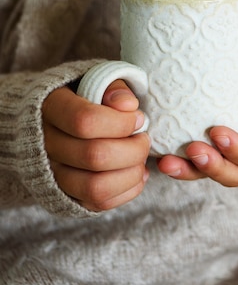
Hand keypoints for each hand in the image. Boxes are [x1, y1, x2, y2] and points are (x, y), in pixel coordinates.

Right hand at [42, 80, 150, 211]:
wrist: (63, 121)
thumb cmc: (90, 97)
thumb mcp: (100, 81)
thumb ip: (114, 87)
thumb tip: (127, 105)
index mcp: (51, 108)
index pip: (84, 121)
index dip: (121, 123)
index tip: (138, 117)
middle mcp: (46, 144)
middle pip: (94, 157)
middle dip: (133, 149)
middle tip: (144, 137)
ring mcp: (53, 173)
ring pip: (96, 187)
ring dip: (131, 173)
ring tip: (141, 157)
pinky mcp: (67, 194)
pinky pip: (99, 203)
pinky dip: (128, 189)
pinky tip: (137, 171)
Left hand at [157, 92, 237, 185]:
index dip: (237, 150)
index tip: (218, 133)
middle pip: (232, 175)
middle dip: (212, 166)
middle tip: (193, 149)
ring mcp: (222, 160)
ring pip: (206, 174)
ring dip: (188, 170)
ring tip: (168, 162)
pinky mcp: (203, 154)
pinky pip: (190, 165)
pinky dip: (176, 164)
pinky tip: (160, 159)